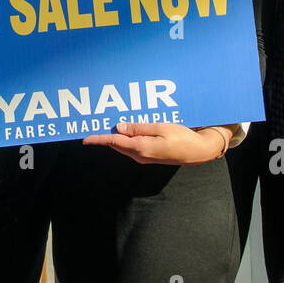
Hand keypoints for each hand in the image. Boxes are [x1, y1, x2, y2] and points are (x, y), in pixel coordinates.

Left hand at [82, 122, 227, 165]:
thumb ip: (139, 127)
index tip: (85, 138)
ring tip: (106, 125)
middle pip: (116, 144)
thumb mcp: (161, 127)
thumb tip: (119, 127)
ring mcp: (144, 157)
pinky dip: (125, 139)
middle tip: (93, 126)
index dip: (99, 139)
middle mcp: (140, 155)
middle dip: (104, 136)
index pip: (114, 142)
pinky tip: (126, 130)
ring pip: (123, 146)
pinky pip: (132, 146)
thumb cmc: (182, 138)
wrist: (198, 152)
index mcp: (141, 148)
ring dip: (114, 137)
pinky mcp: (149, 156)